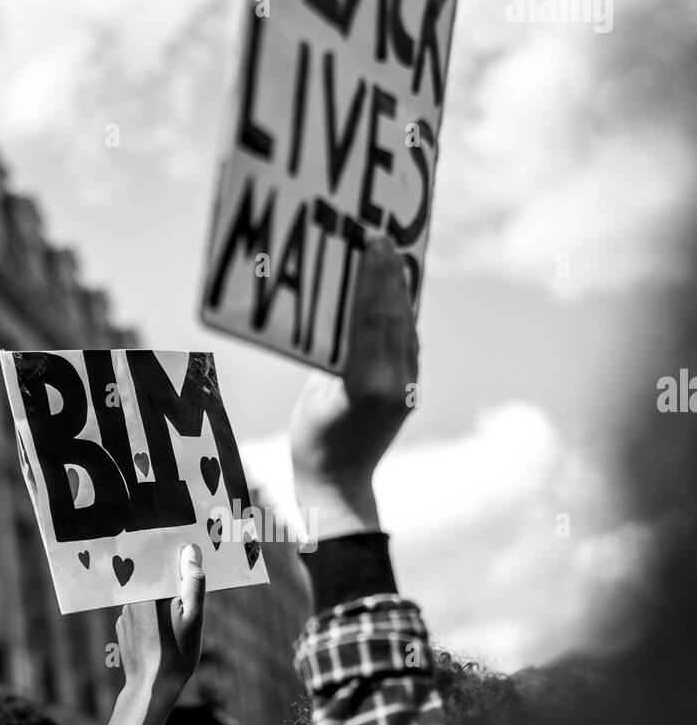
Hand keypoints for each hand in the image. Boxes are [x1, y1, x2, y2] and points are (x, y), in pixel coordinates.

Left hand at [114, 544, 204, 710]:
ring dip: (161, 600)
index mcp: (151, 591)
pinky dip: (151, 617)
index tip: (192, 556)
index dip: (179, 559)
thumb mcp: (194, 617)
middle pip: (156, 580)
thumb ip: (193, 583)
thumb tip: (190, 553)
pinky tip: (163, 632)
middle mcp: (133, 598)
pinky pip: (140, 614)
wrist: (152, 688)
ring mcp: (125, 613)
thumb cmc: (178, 653)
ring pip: (148, 598)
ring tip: (177, 616)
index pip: (164, 563)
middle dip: (173, 582)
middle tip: (190, 589)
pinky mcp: (123, 628)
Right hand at [289, 237, 417, 535]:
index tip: (374, 241)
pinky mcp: (411, 393)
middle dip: (391, 275)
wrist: (340, 485)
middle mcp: (396, 385)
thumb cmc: (313, 440)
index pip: (375, 316)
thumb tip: (342, 306)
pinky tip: (395, 294)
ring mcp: (409, 390)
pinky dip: (402, 315)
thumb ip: (331, 353)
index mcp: (367, 384)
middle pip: (397, 316)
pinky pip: (409, 343)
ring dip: (400, 291)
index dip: (376, 275)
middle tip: (384, 239)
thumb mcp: (314, 392)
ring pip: (408, 328)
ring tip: (391, 257)